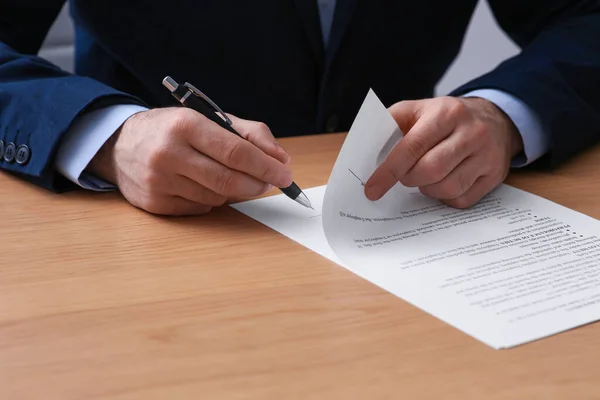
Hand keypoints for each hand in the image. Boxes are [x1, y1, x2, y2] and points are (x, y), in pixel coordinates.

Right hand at [88, 108, 292, 215]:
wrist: (119, 145)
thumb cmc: (172, 129)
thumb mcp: (208, 118)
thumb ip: (249, 134)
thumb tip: (281, 159)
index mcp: (185, 125)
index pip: (236, 152)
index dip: (266, 167)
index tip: (285, 175)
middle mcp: (168, 153)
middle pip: (229, 180)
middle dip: (258, 184)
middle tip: (270, 182)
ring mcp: (159, 181)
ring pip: (217, 197)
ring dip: (235, 192)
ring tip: (232, 177)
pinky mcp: (155, 203)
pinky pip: (200, 208)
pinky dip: (213, 200)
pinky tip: (206, 186)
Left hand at [365, 96, 523, 207]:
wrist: (495, 118)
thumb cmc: (445, 118)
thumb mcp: (418, 109)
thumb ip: (391, 123)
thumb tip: (364, 149)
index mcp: (446, 113)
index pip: (412, 146)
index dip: (389, 171)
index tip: (372, 189)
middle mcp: (471, 132)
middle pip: (430, 170)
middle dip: (409, 179)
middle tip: (404, 177)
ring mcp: (487, 155)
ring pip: (447, 188)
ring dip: (427, 189)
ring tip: (425, 177)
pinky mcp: (495, 176)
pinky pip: (462, 199)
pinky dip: (445, 197)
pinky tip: (443, 183)